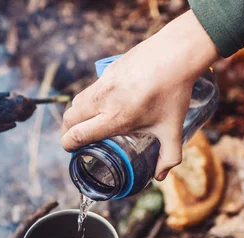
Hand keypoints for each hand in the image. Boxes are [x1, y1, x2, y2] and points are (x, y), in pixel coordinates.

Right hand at [61, 10, 218, 180]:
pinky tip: (101, 104)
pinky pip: (89, 89)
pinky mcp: (107, 71)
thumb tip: (161, 176)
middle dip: (67, 132)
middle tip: (75, 140)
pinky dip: (88, 100)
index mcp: (115, 118)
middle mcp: (103, 101)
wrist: (176, 54)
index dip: (68, 145)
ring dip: (75, 115)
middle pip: (69, 118)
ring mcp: (103, 83)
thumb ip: (169, 156)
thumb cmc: (173, 92)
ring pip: (76, 102)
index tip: (70, 150)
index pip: (78, 134)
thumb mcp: (172, 129)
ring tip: (85, 123)